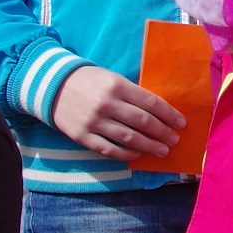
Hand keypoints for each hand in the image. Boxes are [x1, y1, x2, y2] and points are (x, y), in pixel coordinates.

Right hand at [51, 66, 183, 161]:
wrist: (52, 86)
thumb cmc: (89, 80)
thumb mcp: (111, 78)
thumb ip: (132, 93)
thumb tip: (158, 112)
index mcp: (117, 85)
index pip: (150, 102)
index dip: (169, 114)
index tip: (181, 123)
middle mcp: (107, 104)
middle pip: (143, 122)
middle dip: (163, 133)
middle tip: (174, 139)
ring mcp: (94, 122)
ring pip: (129, 139)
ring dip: (150, 146)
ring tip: (163, 151)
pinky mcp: (83, 136)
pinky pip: (109, 149)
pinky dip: (126, 154)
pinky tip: (138, 154)